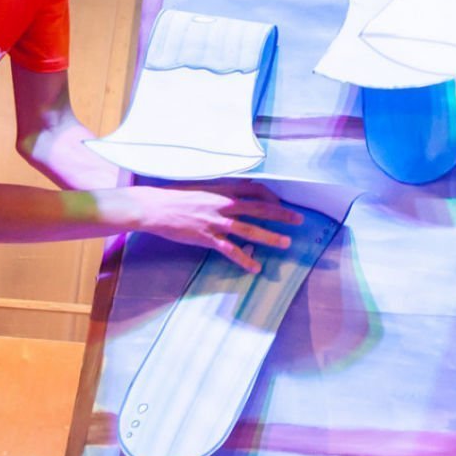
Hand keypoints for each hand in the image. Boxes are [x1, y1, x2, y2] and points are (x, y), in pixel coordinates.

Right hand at [139, 180, 304, 272]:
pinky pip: (230, 250)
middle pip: (260, 208)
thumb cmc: (177, 197)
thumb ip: (222, 191)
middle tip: (299, 219)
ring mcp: (217, 221)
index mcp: (224, 189)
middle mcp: (224, 204)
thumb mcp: (203, 188)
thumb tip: (240, 192)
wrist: (156, 207)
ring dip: (270, 236)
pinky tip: (256, 267)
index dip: (271, 195)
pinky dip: (244, 260)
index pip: (255, 189)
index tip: (281, 202)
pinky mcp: (207, 237)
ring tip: (286, 243)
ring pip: (250, 230)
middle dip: (282, 214)